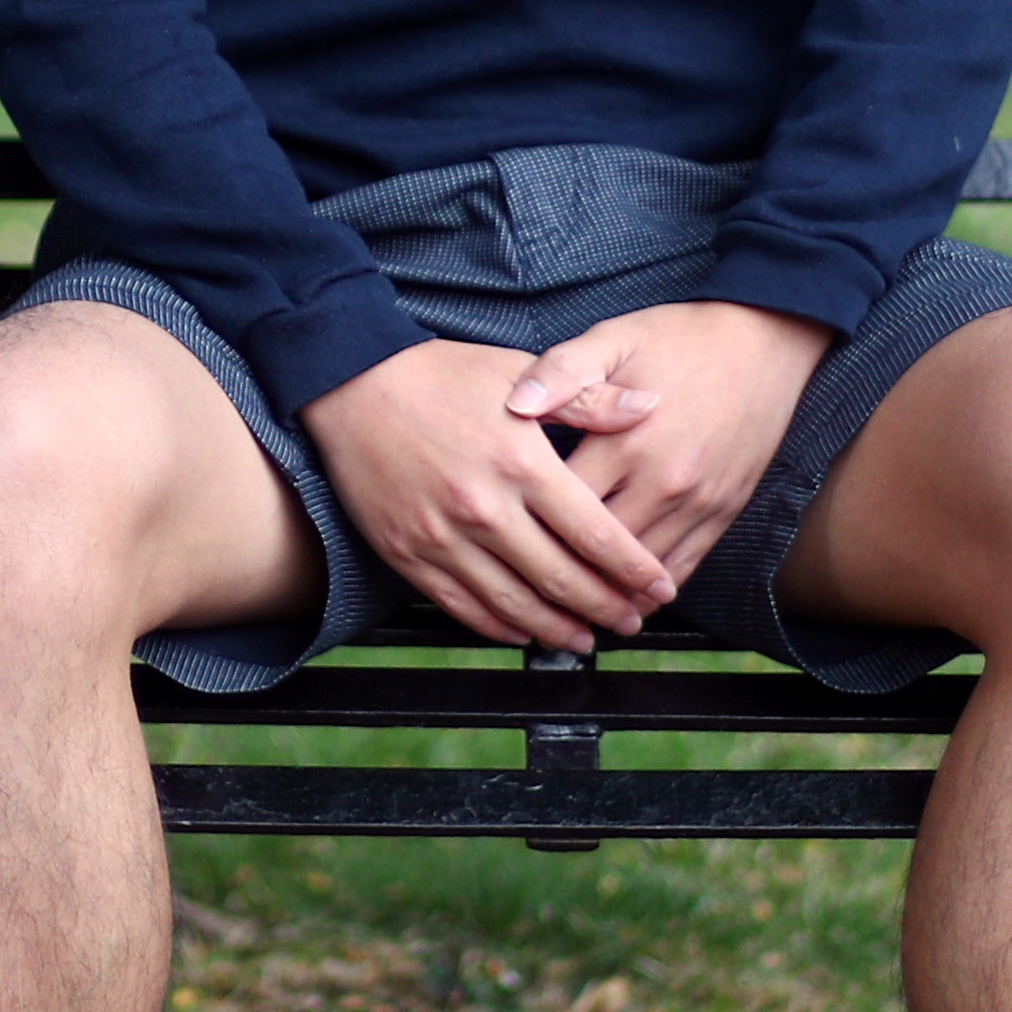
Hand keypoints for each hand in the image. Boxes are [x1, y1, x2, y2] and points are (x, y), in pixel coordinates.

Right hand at [302, 339, 680, 653]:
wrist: (352, 384)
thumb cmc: (442, 374)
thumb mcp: (521, 372)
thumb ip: (589, 400)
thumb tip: (650, 408)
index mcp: (522, 463)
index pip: (595, 534)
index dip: (634, 569)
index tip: (659, 588)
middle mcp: (486, 508)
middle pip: (561, 578)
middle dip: (607, 608)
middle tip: (634, 622)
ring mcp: (443, 537)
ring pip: (514, 604)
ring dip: (557, 629)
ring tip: (586, 639)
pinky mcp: (407, 554)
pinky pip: (461, 606)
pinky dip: (498, 627)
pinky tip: (523, 632)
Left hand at [504, 301, 834, 595]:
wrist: (764, 342)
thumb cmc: (681, 338)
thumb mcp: (613, 339)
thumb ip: (561, 372)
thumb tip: (515, 405)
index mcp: (626, 440)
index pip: (564, 507)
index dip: (527, 530)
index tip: (499, 545)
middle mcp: (663, 481)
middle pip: (600, 552)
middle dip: (561, 576)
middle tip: (525, 595)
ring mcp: (698, 502)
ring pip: (642, 571)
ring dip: (606, 596)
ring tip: (571, 615)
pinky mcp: (724, 511)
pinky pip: (685, 566)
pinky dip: (653, 590)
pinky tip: (628, 602)